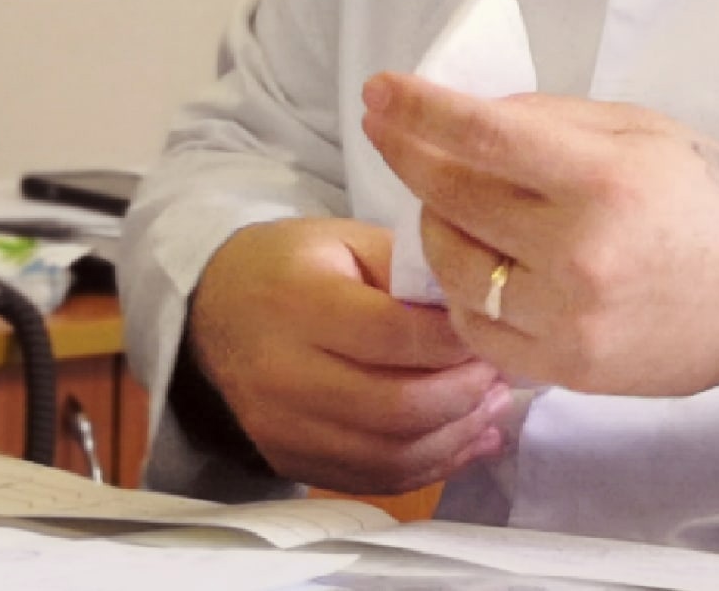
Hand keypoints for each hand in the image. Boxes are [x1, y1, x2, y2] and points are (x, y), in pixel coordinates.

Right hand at [187, 217, 509, 494]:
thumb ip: (411, 270)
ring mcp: (282, 428)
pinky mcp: (289, 460)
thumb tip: (479, 311)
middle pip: (396, 407)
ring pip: (388, 454)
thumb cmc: (298, 264)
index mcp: (300, 304)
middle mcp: (284, 374)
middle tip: (500, 371)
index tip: (495, 325)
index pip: (393, 336)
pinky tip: (470, 439)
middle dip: (465, 393)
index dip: (456, 339)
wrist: (218, 309)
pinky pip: (371, 478)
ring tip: (493, 405)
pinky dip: (430, 465)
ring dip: (456, 435)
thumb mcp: (352, 239)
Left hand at [360, 76, 718, 399]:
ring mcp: (568, 316)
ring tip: (460, 207)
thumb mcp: (648, 131)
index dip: (421, 110)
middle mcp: (580, 250)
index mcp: (606, 177)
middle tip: (398, 134)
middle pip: (455, 199)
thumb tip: (472, 115)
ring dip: (439, 229)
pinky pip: (475, 329)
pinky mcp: (564, 367)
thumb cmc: (714, 199)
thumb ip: (557, 120)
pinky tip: (484, 267)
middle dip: (412, 158)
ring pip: (454, 268)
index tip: (381, 91)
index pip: (485, 135)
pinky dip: (464, 292)